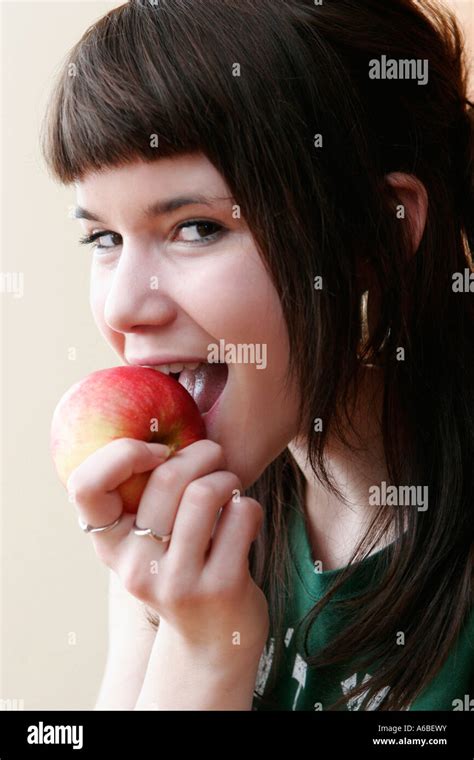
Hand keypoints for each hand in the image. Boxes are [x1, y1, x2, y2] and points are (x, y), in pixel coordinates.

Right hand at [67, 438, 268, 663]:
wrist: (212, 643)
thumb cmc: (182, 569)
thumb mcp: (149, 542)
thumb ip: (145, 496)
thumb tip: (158, 421)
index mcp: (110, 546)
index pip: (85, 486)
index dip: (122, 454)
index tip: (157, 452)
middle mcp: (136, 567)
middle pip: (166, 476)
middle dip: (201, 452)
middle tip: (214, 456)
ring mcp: (178, 581)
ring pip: (205, 492)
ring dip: (226, 477)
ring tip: (230, 486)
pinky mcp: (221, 588)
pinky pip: (242, 514)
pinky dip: (249, 505)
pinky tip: (245, 519)